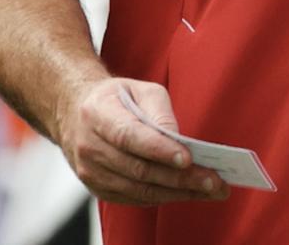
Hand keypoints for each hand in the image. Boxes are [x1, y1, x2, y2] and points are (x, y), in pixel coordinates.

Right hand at [57, 77, 230, 205]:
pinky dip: (163, 197)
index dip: (159, 149)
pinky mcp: (98, 189)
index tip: (188, 158)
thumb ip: (160, 111)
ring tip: (210, 190)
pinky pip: (134, 199)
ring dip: (177, 192)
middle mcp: (90, 146)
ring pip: (138, 189)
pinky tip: (187, 193)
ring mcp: (91, 172)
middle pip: (138, 169)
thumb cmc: (116, 98)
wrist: (75, 113)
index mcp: (98, 114)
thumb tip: (178, 139)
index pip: (130, 136)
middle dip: (180, 178)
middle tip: (213, 180)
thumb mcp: (140, 89)